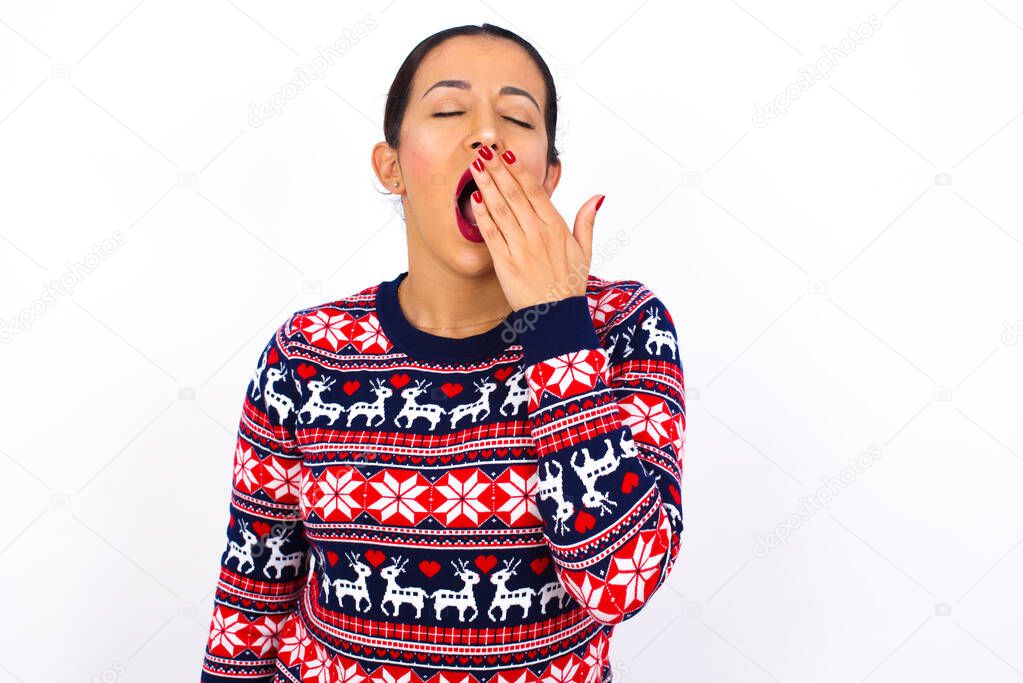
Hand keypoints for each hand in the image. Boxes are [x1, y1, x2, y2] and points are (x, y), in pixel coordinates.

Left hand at [468, 147, 604, 310]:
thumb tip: (597, 197)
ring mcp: (521, 248)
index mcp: (557, 228)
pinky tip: (474, 199)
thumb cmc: (570, 285)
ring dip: (486, 186)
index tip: (507, 154)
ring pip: (500, 210)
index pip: (536, 192)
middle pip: (515, 195)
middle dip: (498, 171)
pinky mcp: (505, 263)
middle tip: (484, 151)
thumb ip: (587, 221)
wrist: (558, 319)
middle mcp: (538, 234)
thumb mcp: (585, 252)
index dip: (520, 171)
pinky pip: (491, 234)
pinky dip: (482, 215)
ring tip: (475, 168)